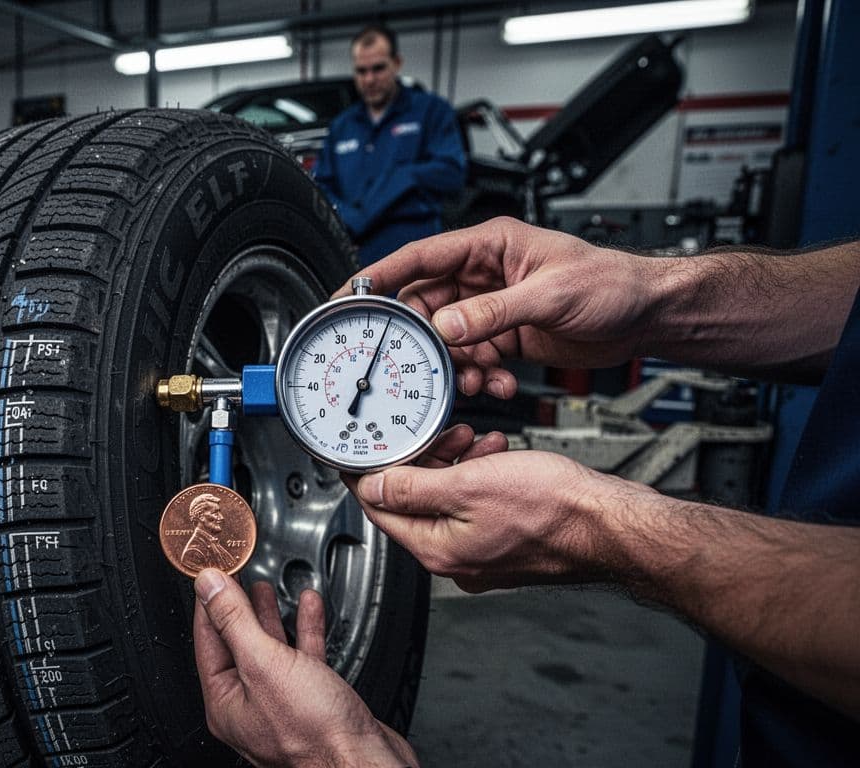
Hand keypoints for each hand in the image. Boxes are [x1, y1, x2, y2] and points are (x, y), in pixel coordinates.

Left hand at [193, 571, 418, 766]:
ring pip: (270, 649)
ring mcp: (281, 704)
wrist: (364, 762)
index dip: (210, 600)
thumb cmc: (316, 735)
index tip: (213, 571)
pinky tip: (309, 608)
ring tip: (266, 588)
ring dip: (271, 615)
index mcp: (225, 702)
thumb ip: (235, 620)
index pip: (208, 639)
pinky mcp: (312, 702)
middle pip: (237, 642)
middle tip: (237, 575)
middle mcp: (249, 706)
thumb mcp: (265, 664)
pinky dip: (305, 630)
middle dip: (238, 605)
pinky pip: (301, 658)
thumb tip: (209, 586)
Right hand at [333, 217, 662, 397]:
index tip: (349, 294)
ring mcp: (493, 307)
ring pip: (447, 338)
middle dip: (420, 338)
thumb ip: (494, 313)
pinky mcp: (505, 335)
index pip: (418, 257)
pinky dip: (479, 375)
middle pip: (426, 305)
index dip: (379, 275)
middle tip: (413, 363)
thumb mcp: (550, 296)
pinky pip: (473, 357)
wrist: (648, 316)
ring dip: (454, 364)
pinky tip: (499, 382)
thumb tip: (448, 327)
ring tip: (474, 379)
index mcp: (489, 246)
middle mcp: (484, 274)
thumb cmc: (613, 284)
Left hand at [350, 447, 638, 591]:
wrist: (612, 523)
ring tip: (471, 438)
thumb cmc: (555, 510)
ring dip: (453, 462)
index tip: (362, 450)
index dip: (367, 473)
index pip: (380, 509)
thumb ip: (414, 487)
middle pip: (414, 501)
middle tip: (434, 432)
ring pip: (448, 499)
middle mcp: (457, 559)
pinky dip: (479, 474)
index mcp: (437, 549)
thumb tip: (374, 487)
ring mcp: (483, 552)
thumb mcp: (469, 485)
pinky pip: (477, 504)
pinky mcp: (507, 541)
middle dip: (422, 459)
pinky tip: (495, 453)